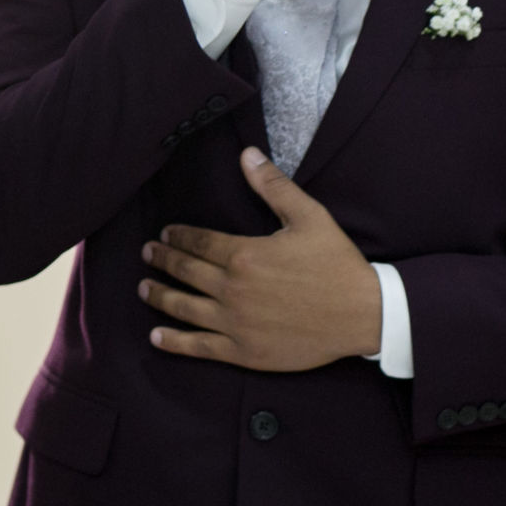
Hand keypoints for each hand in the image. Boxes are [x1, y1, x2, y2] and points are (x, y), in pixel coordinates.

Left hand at [140, 148, 382, 369]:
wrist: (362, 314)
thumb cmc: (337, 264)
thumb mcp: (310, 217)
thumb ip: (273, 186)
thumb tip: (246, 154)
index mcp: (246, 254)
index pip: (199, 242)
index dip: (178, 237)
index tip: (165, 233)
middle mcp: (233, 289)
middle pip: (186, 272)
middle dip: (162, 260)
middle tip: (147, 254)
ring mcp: (235, 323)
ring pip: (184, 307)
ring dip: (159, 296)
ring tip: (143, 288)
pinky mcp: (243, 351)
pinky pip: (198, 346)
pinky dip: (174, 341)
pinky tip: (156, 336)